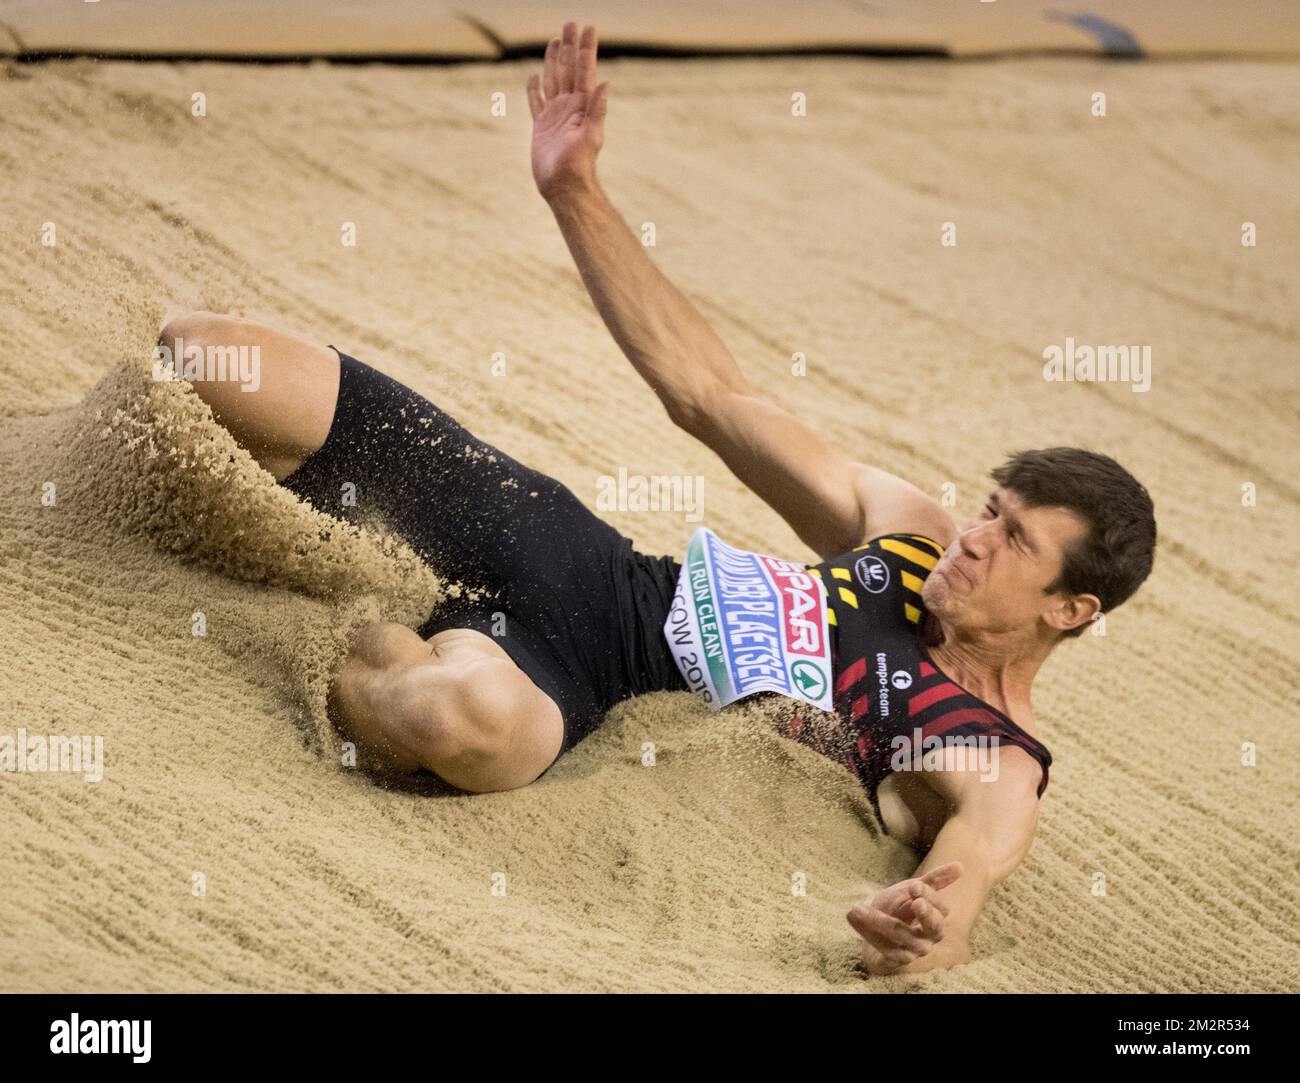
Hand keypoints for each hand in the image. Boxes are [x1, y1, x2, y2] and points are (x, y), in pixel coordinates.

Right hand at [527, 21, 609, 201]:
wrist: (563, 187)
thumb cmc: (578, 166)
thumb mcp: (590, 137)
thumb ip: (597, 110)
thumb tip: (606, 83)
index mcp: (582, 106)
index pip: (584, 70)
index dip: (586, 49)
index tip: (588, 28)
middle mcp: (569, 107)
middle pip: (568, 69)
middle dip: (569, 46)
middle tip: (571, 23)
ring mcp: (555, 115)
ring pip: (553, 79)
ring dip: (554, 60)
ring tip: (555, 40)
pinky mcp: (541, 126)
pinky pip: (536, 101)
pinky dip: (534, 88)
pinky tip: (534, 76)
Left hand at [847, 861, 961, 975]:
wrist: (874, 930)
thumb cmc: (898, 908)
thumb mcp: (911, 890)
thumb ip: (934, 880)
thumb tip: (961, 866)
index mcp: (935, 918)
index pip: (940, 907)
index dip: (929, 896)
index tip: (913, 886)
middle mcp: (928, 937)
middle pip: (935, 928)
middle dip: (927, 915)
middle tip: (916, 903)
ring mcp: (913, 951)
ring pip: (905, 939)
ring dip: (882, 921)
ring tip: (860, 908)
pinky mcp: (895, 961)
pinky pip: (886, 950)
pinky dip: (869, 934)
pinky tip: (855, 918)